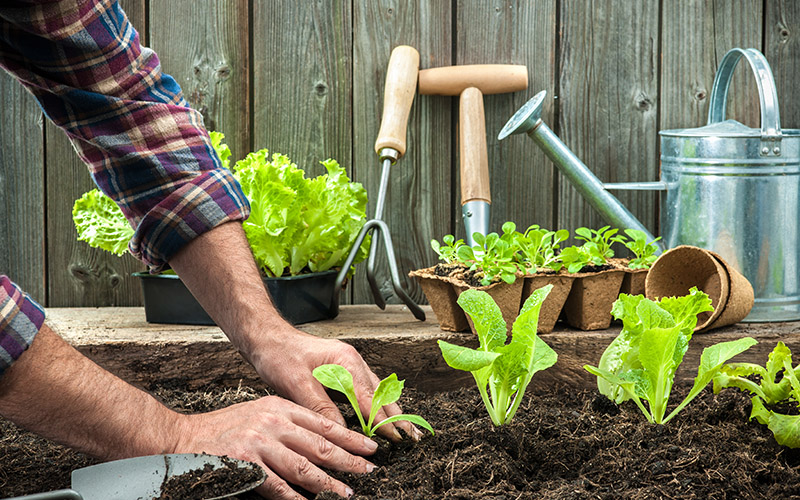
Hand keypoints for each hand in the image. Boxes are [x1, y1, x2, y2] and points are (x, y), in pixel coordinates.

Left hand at [166, 222, 421, 441]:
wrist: (267, 336)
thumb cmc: (279, 355)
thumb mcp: (296, 383)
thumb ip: (320, 407)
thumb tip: (339, 430)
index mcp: (345, 362)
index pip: (370, 398)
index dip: (383, 420)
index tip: (396, 437)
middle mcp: (352, 361)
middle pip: (381, 393)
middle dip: (397, 415)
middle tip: (413, 436)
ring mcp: (349, 364)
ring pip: (377, 390)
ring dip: (390, 410)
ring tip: (406, 428)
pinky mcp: (342, 369)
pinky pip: (367, 388)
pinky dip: (378, 403)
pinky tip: (383, 414)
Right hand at [174, 394, 376, 498]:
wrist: (183, 437)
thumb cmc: (225, 428)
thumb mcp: (261, 413)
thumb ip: (289, 425)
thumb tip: (322, 444)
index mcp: (279, 407)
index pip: (323, 423)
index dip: (349, 437)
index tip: (369, 447)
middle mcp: (272, 422)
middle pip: (319, 444)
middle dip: (348, 459)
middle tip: (369, 470)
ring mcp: (259, 443)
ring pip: (304, 467)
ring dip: (328, 483)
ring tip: (347, 492)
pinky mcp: (245, 464)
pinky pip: (277, 486)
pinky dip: (295, 498)